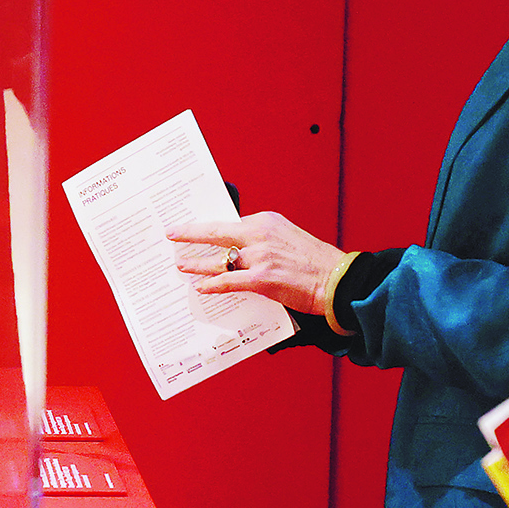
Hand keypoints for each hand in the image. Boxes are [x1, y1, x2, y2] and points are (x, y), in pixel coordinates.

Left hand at [167, 211, 345, 314]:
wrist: (336, 280)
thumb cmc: (314, 262)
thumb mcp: (286, 237)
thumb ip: (261, 240)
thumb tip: (237, 249)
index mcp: (265, 221)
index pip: (229, 221)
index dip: (208, 226)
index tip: (192, 227)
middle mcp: (259, 234)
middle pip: (216, 231)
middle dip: (190, 233)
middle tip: (172, 235)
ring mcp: (259, 257)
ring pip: (218, 258)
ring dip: (196, 263)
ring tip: (181, 264)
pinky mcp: (262, 279)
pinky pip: (228, 281)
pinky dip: (212, 284)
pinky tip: (201, 287)